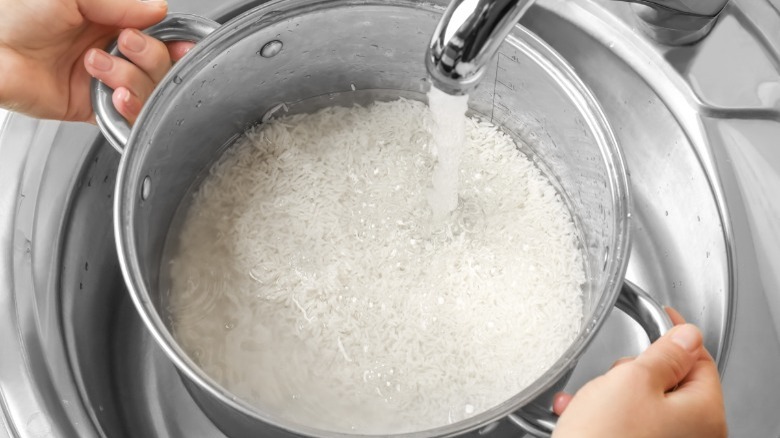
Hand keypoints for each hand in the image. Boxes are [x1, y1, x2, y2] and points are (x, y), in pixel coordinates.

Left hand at [0, 0, 190, 122]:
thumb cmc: (15, 16)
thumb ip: (120, 3)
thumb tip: (158, 9)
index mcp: (110, 21)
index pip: (158, 34)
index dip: (174, 41)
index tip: (180, 44)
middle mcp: (111, 50)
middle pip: (160, 64)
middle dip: (150, 56)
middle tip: (124, 44)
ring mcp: (104, 80)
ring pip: (148, 90)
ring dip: (131, 79)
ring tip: (97, 65)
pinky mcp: (94, 107)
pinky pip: (128, 116)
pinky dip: (130, 108)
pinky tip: (116, 95)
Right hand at [551, 307, 726, 437]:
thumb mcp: (633, 380)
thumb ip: (664, 353)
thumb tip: (686, 336)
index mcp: (704, 414)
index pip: (700, 359)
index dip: (677, 335)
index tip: (663, 318)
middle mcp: (692, 436)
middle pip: (670, 381)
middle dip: (633, 371)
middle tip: (614, 376)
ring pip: (642, 402)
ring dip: (609, 394)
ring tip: (588, 401)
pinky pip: (625, 424)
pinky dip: (601, 414)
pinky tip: (578, 415)